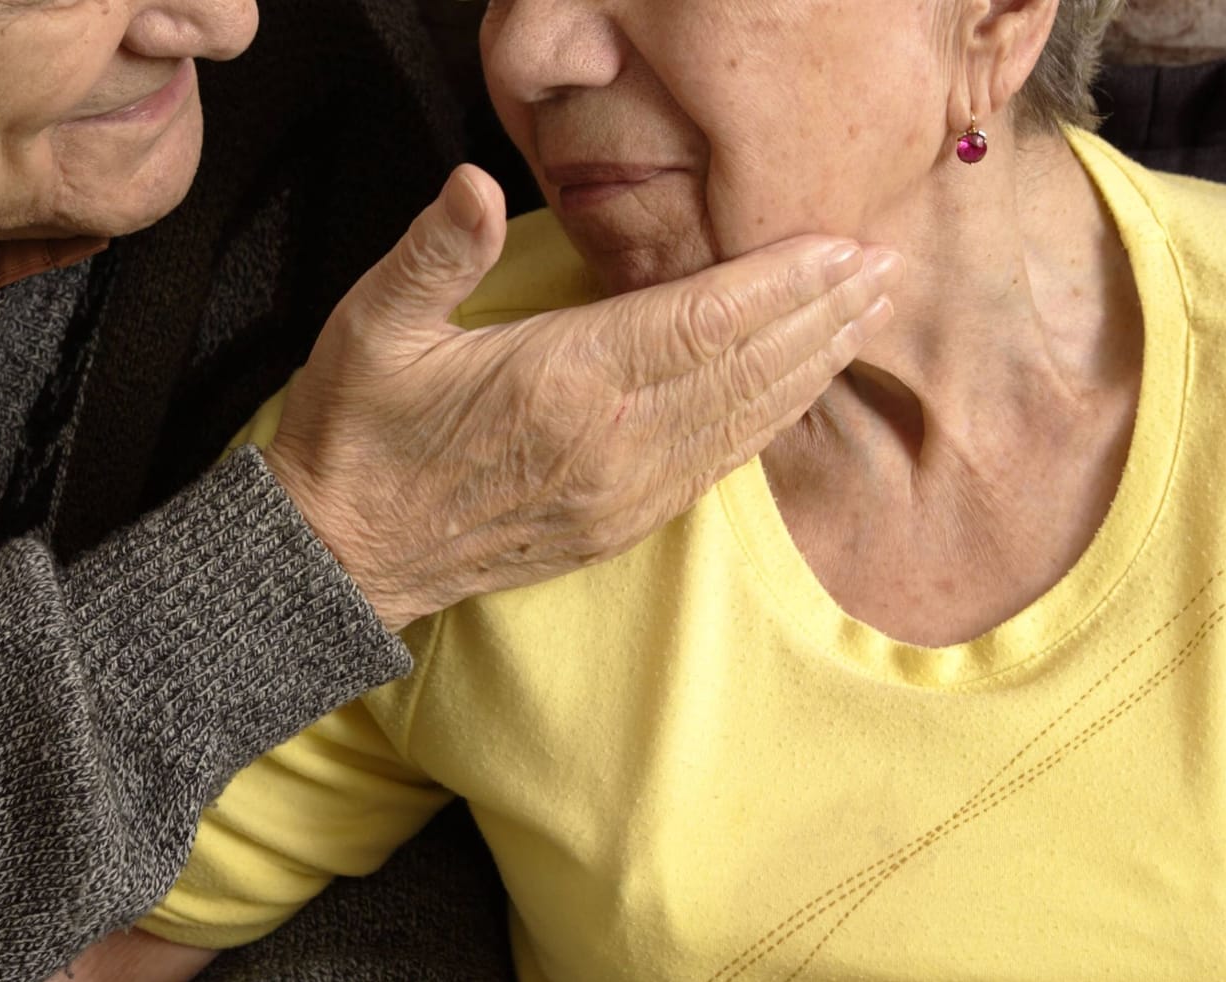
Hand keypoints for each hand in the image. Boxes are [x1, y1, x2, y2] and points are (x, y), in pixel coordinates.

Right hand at [266, 165, 902, 631]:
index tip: (841, 244)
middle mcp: (610, 442)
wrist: (338, 555)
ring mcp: (620, 492)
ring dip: (810, 367)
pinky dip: (767, 425)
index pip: (701, 319)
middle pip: (745, 368)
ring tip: (865, 317)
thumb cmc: (355, 434)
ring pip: (743, 421)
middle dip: (822, 314)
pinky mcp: (616, 525)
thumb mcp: (372, 328)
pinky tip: (796, 395)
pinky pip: (715, 470)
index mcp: (562, 381)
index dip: (779, 280)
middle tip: (887, 266)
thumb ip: (434, 252)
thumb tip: (475, 181)